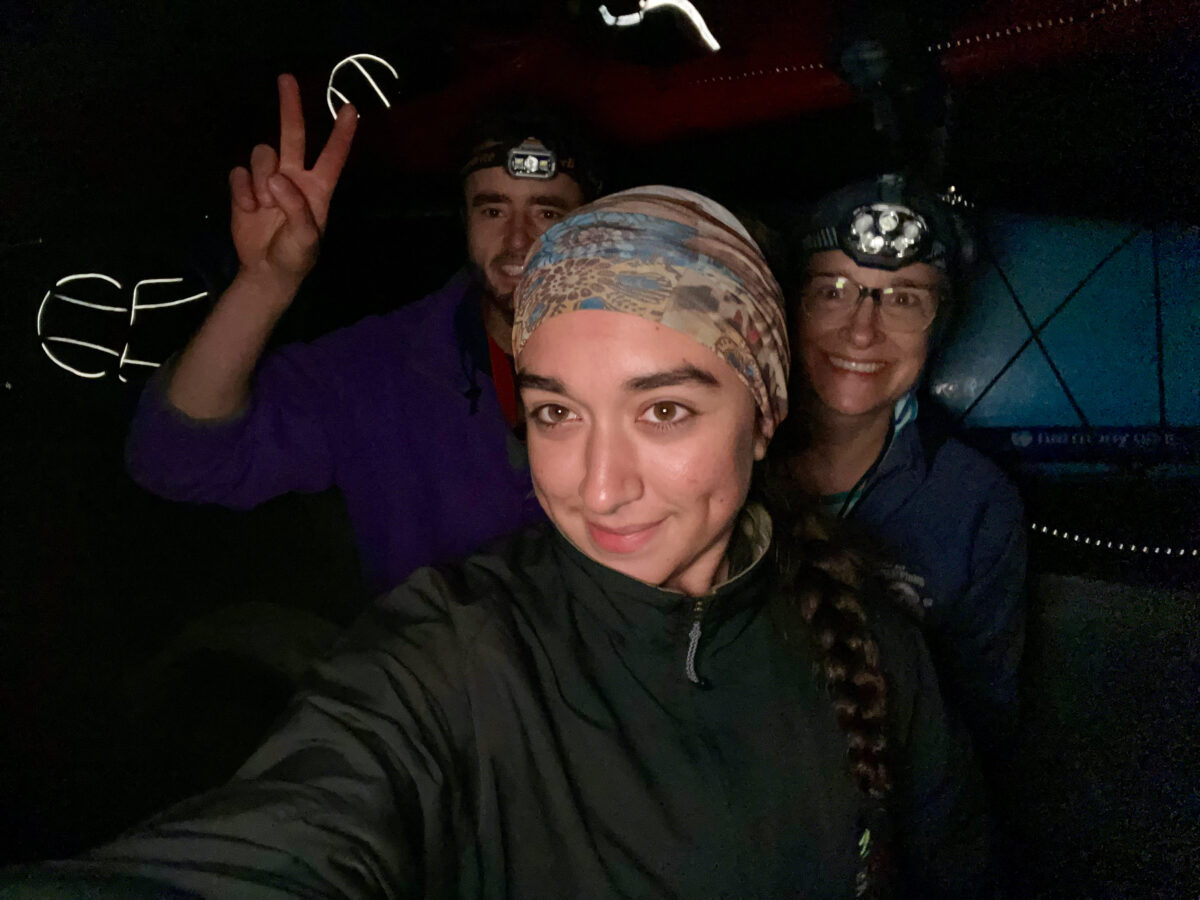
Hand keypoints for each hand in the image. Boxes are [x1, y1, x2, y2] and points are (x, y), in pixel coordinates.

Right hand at [228, 74, 356, 289]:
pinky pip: (239, 173)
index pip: (333, 155)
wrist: (265, 272)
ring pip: (262, 153)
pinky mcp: (244, 188)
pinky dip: (241, 191)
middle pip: (293, 134)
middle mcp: (294, 177)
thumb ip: (295, 207)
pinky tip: (248, 209)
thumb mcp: (306, 238)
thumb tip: (274, 179)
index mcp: (318, 188)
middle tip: (286, 78)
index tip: (350, 108)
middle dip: (290, 106)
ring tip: (264, 206)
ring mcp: (268, 180)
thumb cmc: (295, 256)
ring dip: (260, 178)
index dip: (342, 133)